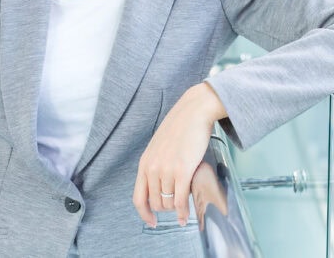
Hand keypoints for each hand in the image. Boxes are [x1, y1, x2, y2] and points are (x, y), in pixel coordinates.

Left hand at [132, 82, 226, 226]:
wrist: (194, 111)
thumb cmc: (180, 127)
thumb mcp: (159, 147)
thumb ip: (157, 164)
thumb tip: (161, 184)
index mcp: (145, 163)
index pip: (138, 198)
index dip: (144, 214)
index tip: (151, 221)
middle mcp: (152, 168)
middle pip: (155, 202)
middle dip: (166, 208)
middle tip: (177, 206)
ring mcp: (167, 169)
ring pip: (169, 202)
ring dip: (176, 208)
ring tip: (185, 204)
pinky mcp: (183, 170)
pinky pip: (181, 199)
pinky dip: (183, 212)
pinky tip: (187, 216)